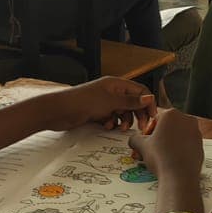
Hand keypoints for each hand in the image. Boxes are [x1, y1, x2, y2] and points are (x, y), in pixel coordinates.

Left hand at [38, 77, 156, 131]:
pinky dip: (113, 123)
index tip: (152, 117)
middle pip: (133, 102)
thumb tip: (150, 98)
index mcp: (116, 84)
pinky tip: (108, 126)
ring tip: (121, 128)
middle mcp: (112, 92)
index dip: (148, 102)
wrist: (59, 111)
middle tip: (142, 127)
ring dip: (125, 120)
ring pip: (123, 111)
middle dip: (138, 114)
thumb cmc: (82, 102)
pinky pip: (112, 118)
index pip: (140, 91)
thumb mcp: (110, 102)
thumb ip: (131, 101)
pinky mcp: (97, 112)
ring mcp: (104, 102)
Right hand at [129, 109, 204, 182]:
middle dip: (158, 137)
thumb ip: (135, 138)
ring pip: (177, 135)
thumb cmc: (162, 158)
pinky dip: (178, 149)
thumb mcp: (142, 146)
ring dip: (167, 143)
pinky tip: (171, 159)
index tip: (145, 141)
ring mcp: (196, 132)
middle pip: (167, 126)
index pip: (155, 118)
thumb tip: (134, 139)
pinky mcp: (200, 144)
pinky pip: (186, 144)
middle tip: (150, 149)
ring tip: (160, 156)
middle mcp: (186, 119)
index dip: (147, 131)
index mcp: (171, 114)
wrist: (179, 176)